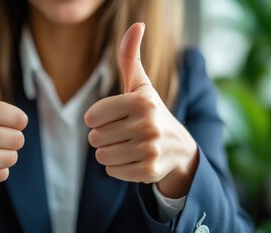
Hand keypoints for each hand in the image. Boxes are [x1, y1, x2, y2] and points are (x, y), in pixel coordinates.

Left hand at [84, 23, 197, 197]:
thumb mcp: (140, 85)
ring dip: (110, 152)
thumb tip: (136, 25)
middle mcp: (148, 124)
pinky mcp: (149, 171)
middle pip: (95, 138)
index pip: (91, 117)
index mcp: (141, 101)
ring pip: (101, 155)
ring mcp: (150, 149)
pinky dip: (118, 167)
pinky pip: (111, 170)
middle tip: (124, 133)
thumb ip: (130, 56)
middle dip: (104, 136)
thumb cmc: (150, 111)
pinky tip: (134, 158)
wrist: (178, 148)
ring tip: (129, 145)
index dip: (97, 119)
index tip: (114, 117)